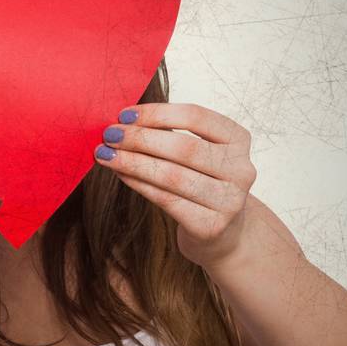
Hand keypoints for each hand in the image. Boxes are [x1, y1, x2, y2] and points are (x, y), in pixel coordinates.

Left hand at [94, 102, 254, 270]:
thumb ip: (167, 135)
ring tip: (105, 154)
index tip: (124, 114)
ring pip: (172, 176)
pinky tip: (120, 174)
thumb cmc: (200, 182)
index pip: (196, 117)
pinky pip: (166, 199)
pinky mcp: (210, 225)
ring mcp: (229, 200)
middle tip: (109, 134)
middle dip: (140, 138)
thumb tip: (122, 122)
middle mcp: (241, 169)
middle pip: (184, 147)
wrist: (222, 232)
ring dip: (132, 162)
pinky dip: (138, 184)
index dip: (157, 113)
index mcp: (238, 140)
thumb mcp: (196, 154)